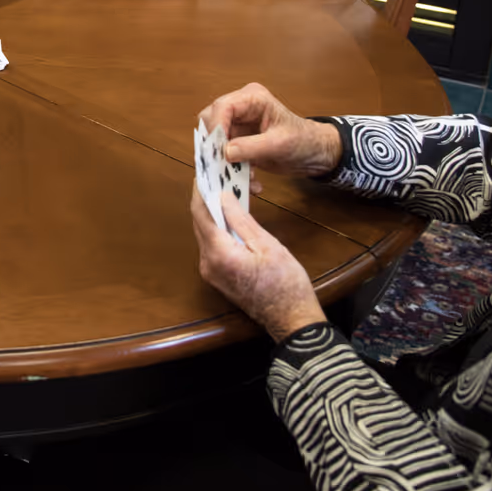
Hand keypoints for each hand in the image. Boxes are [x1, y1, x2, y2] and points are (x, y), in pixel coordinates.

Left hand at [189, 182, 327, 342]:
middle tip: (218, 177)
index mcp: (219, 253)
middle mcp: (207, 263)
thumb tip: (223, 196)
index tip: (205, 171)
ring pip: (205, 233)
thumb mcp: (268, 245)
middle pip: (200, 222)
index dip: (201, 189)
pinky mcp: (217, 276)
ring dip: (213, 213)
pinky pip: (212, 245)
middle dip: (207, 198)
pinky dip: (218, 228)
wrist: (291, 319)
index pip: (201, 213)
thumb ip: (241, 219)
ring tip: (226, 192)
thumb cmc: (285, 282)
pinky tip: (231, 217)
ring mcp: (210, 272)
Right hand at [200, 82, 342, 180]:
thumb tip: (225, 152)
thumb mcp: (280, 144)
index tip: (217, 149)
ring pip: (215, 140)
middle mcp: (241, 108)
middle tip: (222, 164)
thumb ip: (252, 147)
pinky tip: (249, 180)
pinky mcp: (238, 141)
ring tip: (239, 176)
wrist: (315, 154)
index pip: (223, 107)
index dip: (216, 127)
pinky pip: (224, 154)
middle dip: (216, 145)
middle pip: (212, 121)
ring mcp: (238, 125)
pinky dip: (232, 168)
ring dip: (224, 160)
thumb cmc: (304, 141)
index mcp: (253, 98)